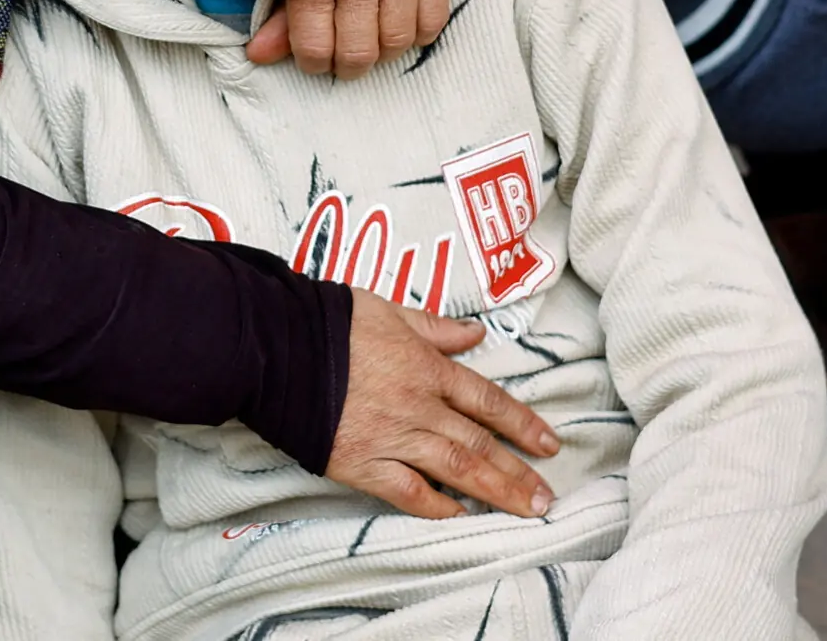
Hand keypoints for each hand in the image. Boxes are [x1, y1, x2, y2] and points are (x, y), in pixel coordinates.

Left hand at [252, 0, 469, 77]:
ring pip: (397, 41)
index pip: (313, 45)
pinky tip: (405, 14)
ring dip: (386, 47)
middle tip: (350, 51)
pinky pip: (432, 24)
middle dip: (351, 64)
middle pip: (358, 52)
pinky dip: (419, 30)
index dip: (315, 62)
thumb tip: (258, 56)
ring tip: (377, 29)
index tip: (320, 55)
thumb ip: (284, 14)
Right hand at [327, 291, 558, 517]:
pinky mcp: (361, 463)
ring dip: (495, 491)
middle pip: (479, 442)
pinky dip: (435, 506)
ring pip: (455, 469)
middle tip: (548, 497)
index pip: (487, 400)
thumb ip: (434, 327)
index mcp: (427, 368)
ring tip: (525, 512)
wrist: (276, 347)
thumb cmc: (329, 321)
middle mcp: (418, 406)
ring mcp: (392, 437)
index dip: (523, 424)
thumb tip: (474, 334)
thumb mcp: (388, 310)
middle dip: (518, 472)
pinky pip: (407, 491)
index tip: (550, 445)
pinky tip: (459, 516)